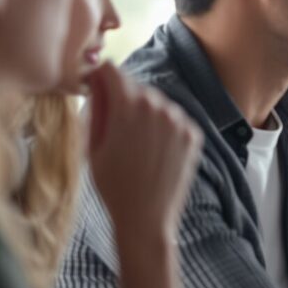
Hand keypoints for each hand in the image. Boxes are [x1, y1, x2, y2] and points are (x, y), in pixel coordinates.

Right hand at [84, 62, 200, 240]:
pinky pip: (175, 119)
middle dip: (123, 98)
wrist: (146, 217)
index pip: (112, 70)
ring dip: (145, 113)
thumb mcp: (93, 146)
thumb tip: (96, 84)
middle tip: (114, 125)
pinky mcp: (194, 134)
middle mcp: (158, 107)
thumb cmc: (113, 185)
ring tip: (136, 144)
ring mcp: (180, 120)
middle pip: (136, 87)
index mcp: (127, 106)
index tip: (95, 85)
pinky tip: (154, 150)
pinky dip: (164, 127)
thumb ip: (96, 109)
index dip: (100, 76)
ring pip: (157, 103)